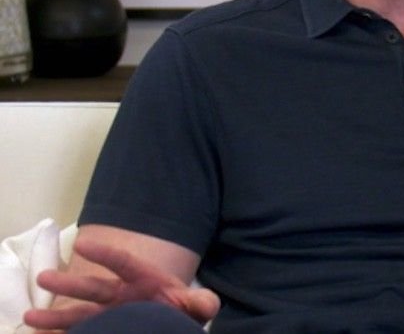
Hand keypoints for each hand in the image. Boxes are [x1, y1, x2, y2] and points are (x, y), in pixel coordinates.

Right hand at [22, 235, 219, 331]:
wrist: (171, 324)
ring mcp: (109, 315)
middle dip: (70, 284)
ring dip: (56, 315)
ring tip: (30, 317)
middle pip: (93, 288)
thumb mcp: (194, 307)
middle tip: (43, 277)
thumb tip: (207, 303)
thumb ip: (200, 303)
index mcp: (143, 281)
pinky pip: (79, 332)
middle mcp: (120, 296)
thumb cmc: (181, 311)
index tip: (81, 243)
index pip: (123, 263)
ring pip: (79, 314)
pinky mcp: (102, 329)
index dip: (104, 253)